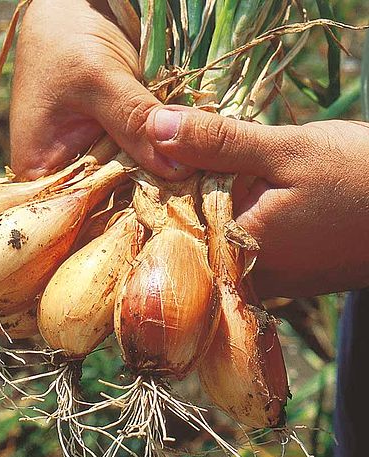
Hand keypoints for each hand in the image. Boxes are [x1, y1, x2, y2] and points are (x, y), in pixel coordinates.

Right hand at [10, 0, 368, 297]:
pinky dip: (162, 168)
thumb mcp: (96, 78)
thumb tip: (177, 171)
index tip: (158, 235)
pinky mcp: (115, 145)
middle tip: (187, 226)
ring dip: (158, 190)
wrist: (73, 0)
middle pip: (105, 208)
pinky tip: (192, 180)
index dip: (114, 229)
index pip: (74, 219)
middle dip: (143, 212)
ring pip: (128, 187)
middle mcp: (65, 176)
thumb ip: (134, 123)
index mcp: (40, 173)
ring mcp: (93, 161)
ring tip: (196, 209)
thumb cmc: (65, 36)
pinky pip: (140, 164)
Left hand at [146, 107, 368, 296]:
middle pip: (192, 235)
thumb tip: (155, 126)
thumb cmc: (358, 178)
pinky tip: (250, 196)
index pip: (169, 223)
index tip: (156, 158)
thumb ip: (216, 143)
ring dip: (213, 207)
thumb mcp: (284, 151)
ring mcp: (265, 283)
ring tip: (230, 177)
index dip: (160, 186)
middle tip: (196, 161)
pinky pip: (241, 248)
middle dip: (187, 195)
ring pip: (216, 240)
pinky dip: (236, 220)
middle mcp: (245, 277)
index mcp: (237, 250)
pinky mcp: (281, 278)